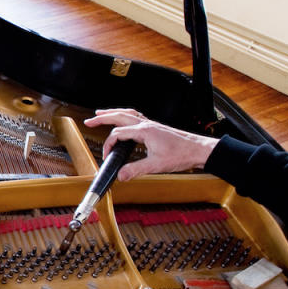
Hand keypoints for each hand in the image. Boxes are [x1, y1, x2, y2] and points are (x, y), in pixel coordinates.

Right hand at [84, 108, 219, 180]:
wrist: (198, 150)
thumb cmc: (181, 154)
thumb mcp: (156, 165)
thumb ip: (135, 170)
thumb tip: (120, 176)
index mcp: (144, 131)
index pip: (118, 134)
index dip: (109, 146)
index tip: (107, 157)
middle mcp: (146, 124)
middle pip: (119, 115)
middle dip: (102, 117)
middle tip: (89, 120)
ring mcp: (151, 124)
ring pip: (128, 113)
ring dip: (113, 113)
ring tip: (102, 113)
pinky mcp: (155, 127)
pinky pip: (136, 116)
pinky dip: (126, 115)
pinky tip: (125, 120)